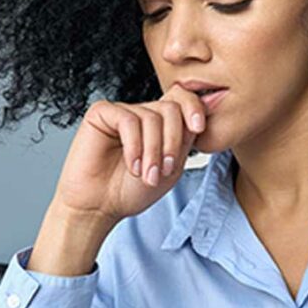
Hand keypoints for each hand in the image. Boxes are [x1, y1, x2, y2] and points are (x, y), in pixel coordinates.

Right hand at [50, 86, 209, 223]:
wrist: (99, 207)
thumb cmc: (131, 191)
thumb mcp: (171, 167)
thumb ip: (186, 139)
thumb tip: (207, 108)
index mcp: (160, 124)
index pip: (182, 99)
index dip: (194, 107)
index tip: (198, 128)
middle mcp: (141, 114)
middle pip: (171, 108)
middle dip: (172, 141)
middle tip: (165, 170)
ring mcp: (122, 112)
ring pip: (151, 117)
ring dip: (153, 151)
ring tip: (146, 175)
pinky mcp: (101, 113)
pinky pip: (128, 120)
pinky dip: (134, 146)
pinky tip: (132, 165)